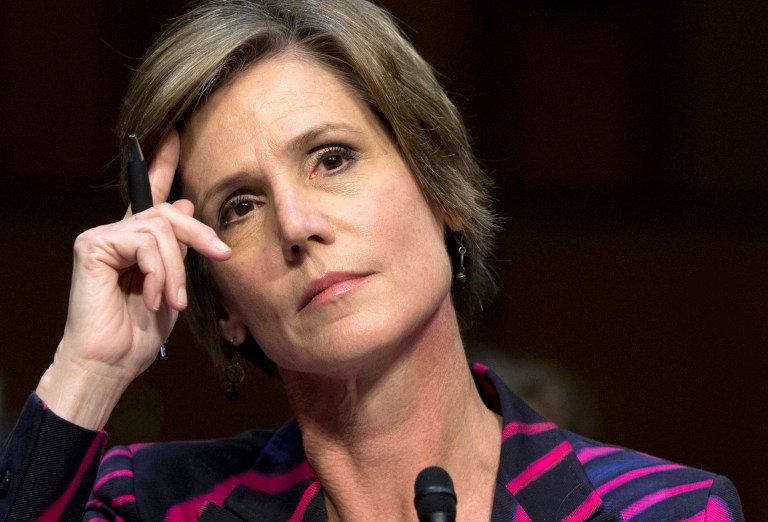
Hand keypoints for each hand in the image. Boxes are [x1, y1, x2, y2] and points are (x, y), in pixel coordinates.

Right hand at [37, 130, 230, 427]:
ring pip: (162, 230)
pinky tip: (150, 298)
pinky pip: (144, 243)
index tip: (175, 134)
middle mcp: (119, 232)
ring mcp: (103, 236)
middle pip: (171, 213)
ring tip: (170, 300)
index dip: (162, 164)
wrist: (112, 362)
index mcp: (139, 241)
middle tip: (220, 255)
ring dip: (175, 271)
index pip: (152, 195)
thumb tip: (189, 205)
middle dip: (200, 235)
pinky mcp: (92, 244)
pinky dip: (157, 273)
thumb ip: (179, 247)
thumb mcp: (172, 284)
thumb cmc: (141, 330)